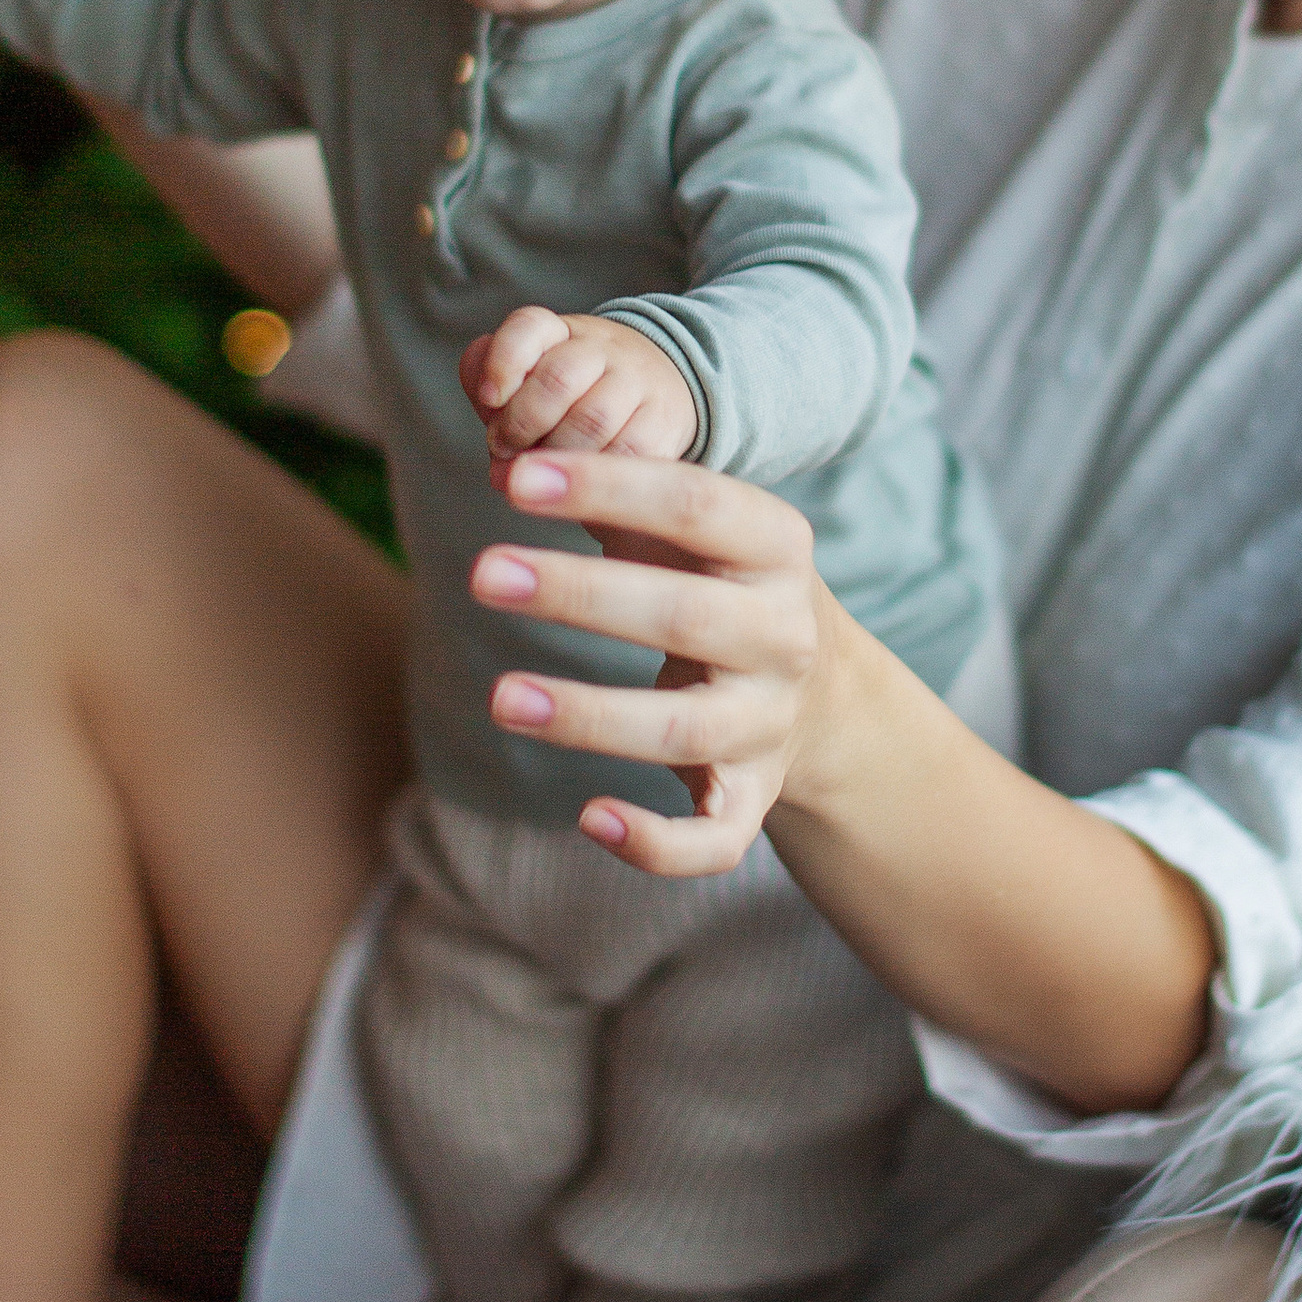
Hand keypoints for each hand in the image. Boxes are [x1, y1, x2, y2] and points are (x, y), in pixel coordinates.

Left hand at [461, 307, 700, 460]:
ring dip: (554, 456)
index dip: (502, 363)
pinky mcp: (665, 420)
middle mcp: (603, 348)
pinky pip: (626, 453)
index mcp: (561, 333)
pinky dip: (595, 477)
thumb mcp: (528, 388)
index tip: (489, 398)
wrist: (658, 395)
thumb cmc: (574, 400)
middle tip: (505, 451)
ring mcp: (639, 381)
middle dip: (521, 424)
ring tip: (539, 474)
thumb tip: (499, 470)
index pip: (529, 328)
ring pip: (592, 419)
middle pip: (557, 378)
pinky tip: (581, 485)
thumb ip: (496, 410)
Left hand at [470, 449, 845, 875]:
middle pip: (685, 616)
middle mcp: (783, 635)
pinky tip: (589, 818)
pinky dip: (657, 842)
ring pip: (684, 731)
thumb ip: (622, 492)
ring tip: (500, 698)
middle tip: (481, 574)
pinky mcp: (752, 798)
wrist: (820, 689)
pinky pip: (716, 838)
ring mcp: (769, 723)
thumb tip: (507, 460)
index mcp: (776, 548)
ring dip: (590, 716)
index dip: (607, 489)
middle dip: (579, 594)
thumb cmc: (720, 581)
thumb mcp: (698, 527)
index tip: (513, 480)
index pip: (695, 505)